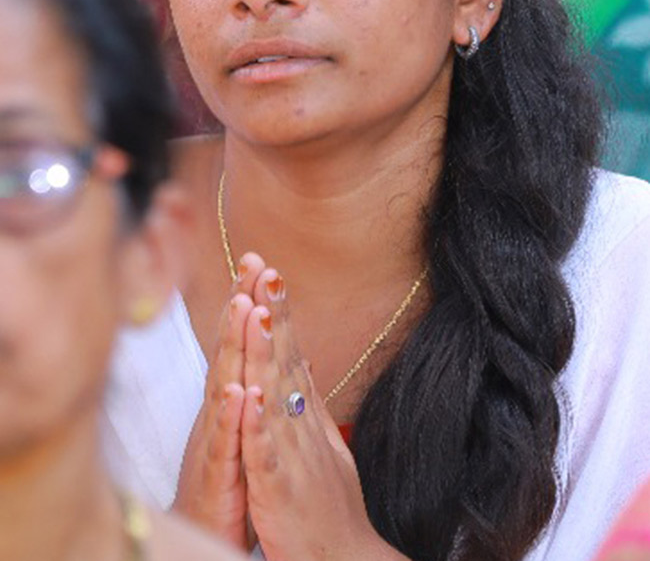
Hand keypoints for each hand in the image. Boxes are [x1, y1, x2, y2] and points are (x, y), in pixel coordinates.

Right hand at [172, 254, 265, 548]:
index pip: (241, 342)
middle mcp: (219, 413)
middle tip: (253, 263)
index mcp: (231, 399)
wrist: (205, 540)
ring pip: (225, 388)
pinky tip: (242, 394)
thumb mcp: (242, 427)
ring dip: (234, 348)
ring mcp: (216, 442)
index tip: (263, 262)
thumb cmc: (226, 482)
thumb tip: (270, 353)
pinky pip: (226, 447)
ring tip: (245, 308)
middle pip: (230, 351)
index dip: (251, 302)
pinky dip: (233, 419)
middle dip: (240, 305)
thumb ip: (252, 388)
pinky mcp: (217, 479)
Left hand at [237, 262, 403, 560]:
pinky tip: (251, 398)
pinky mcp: (280, 490)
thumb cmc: (328, 503)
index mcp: (304, 416)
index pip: (291, 353)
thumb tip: (301, 361)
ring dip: (267, 354)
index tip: (269, 271)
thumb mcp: (320, 442)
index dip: (279, 312)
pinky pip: (265, 455)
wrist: (344, 560)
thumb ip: (309, 401)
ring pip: (275, 397)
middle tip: (267, 270)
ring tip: (257, 313)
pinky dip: (258, 425)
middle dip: (274, 315)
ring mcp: (292, 456)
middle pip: (285, 362)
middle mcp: (300, 426)